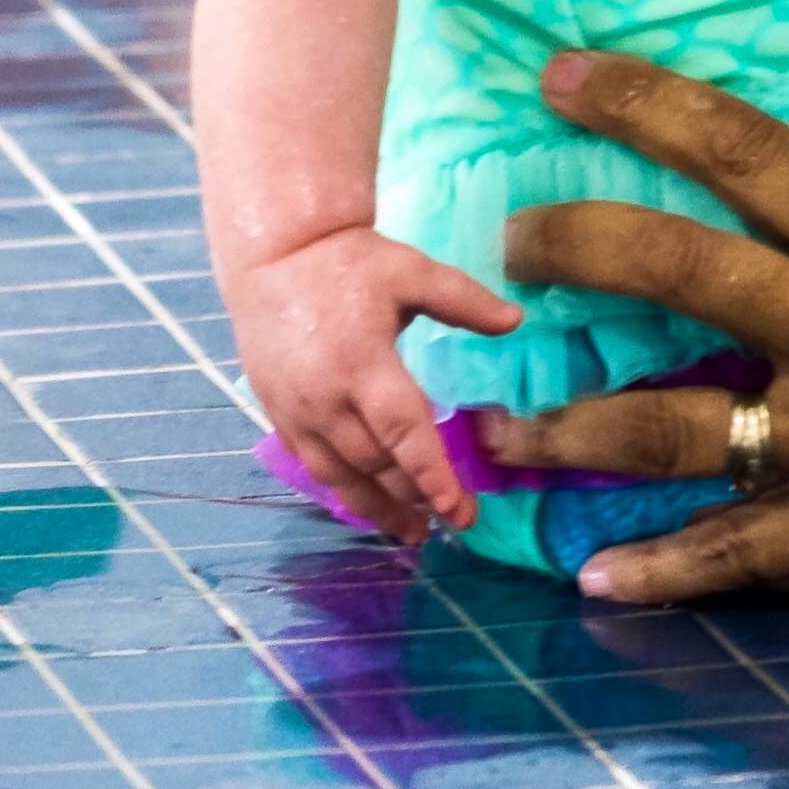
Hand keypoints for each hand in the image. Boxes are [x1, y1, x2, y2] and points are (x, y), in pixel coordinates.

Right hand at [220, 223, 518, 543]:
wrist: (272, 255)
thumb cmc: (347, 261)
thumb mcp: (410, 271)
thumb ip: (463, 300)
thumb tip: (516, 319)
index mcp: (363, 362)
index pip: (403, 432)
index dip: (430, 476)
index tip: (457, 510)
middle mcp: (326, 396)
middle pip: (375, 463)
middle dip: (415, 498)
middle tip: (452, 521)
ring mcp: (296, 410)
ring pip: (340, 475)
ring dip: (377, 508)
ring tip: (411, 533)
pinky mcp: (277, 413)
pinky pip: (311, 464)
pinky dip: (341, 490)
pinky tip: (365, 504)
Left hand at [479, 51, 788, 616]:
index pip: (746, 153)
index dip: (645, 105)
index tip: (563, 75)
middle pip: (673, 269)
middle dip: (569, 245)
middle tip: (508, 241)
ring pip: (667, 426)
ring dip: (568, 430)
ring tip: (498, 430)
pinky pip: (732, 552)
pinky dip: (658, 568)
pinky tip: (594, 575)